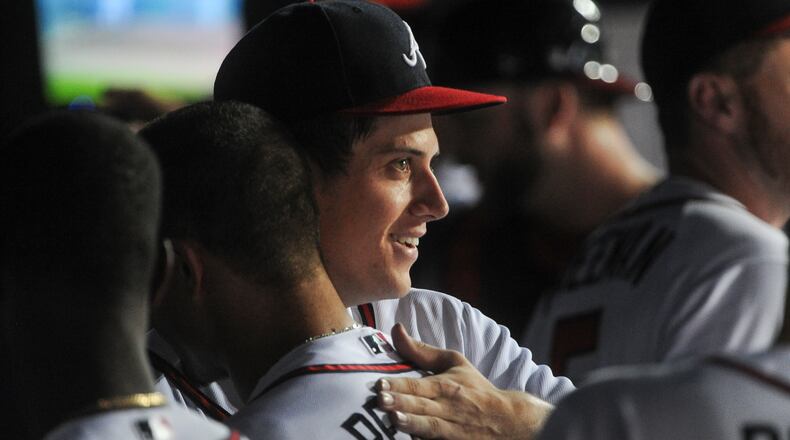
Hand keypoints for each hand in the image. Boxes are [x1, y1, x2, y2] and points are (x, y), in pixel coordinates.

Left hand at [377, 323, 552, 438]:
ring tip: (393, 419)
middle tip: (380, 400)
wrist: (509, 419)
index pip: (420, 384)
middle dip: (401, 403)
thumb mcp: (454, 363)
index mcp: (447, 386)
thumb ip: (421, 351)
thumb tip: (396, 329)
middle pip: (422, 405)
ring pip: (430, 427)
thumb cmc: (475, 388)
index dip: (400, 384)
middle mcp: (448, 408)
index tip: (380, 383)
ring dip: (412, 424)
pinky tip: (411, 439)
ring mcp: (452, 430)